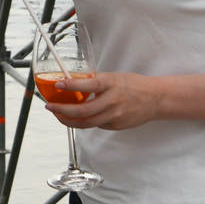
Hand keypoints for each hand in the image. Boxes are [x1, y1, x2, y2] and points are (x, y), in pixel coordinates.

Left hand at [45, 72, 160, 130]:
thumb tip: (74, 83)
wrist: (155, 99)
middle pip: (82, 111)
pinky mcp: (116, 126)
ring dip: (68, 120)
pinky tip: (77, 118)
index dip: (71, 86)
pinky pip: (96, 125)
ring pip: (86, 123)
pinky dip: (84, 122)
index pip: (87, 86)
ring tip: (58, 115)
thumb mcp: (114, 77)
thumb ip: (96, 82)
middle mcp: (112, 101)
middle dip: (62, 110)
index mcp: (110, 84)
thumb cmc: (134, 85)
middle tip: (49, 106)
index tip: (58, 85)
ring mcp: (114, 116)